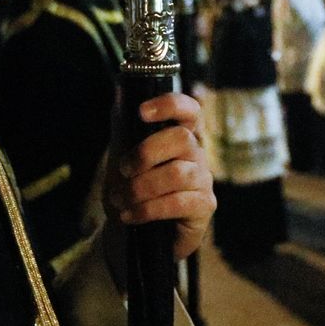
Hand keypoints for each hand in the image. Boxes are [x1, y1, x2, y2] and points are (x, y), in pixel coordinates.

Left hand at [107, 93, 215, 259]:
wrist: (131, 235)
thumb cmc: (131, 190)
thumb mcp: (121, 156)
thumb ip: (124, 126)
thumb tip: (120, 90)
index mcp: (180, 135)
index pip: (189, 110)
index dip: (170, 105)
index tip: (142, 111)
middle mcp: (197, 154)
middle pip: (182, 138)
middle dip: (146, 153)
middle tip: (124, 169)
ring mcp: (204, 181)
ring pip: (178, 173)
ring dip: (141, 188)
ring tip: (120, 200)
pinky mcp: (204, 208)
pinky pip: (178, 203)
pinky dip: (147, 209)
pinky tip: (130, 216)